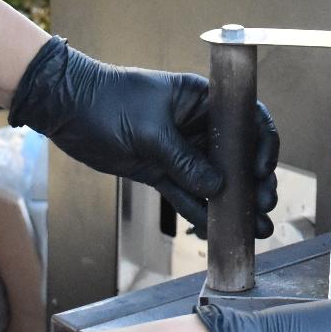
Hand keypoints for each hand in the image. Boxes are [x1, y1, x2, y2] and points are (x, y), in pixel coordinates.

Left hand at [6, 37, 278, 235]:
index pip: (247, 119)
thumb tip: (217, 188)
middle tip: (264, 206)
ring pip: (216, 180)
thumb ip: (184, 160)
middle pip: (237, 155)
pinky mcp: (161, 171)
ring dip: (234, 204)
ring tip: (255, 229)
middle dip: (254, 182)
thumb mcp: (149, 130)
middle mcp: (198, 124)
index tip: (258, 170)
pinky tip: (219, 232)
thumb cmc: (107, 101)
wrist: (66, 108)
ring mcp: (180, 150)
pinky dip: (202, 213)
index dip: (261, 144)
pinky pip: (188, 194)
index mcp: (202, 100)